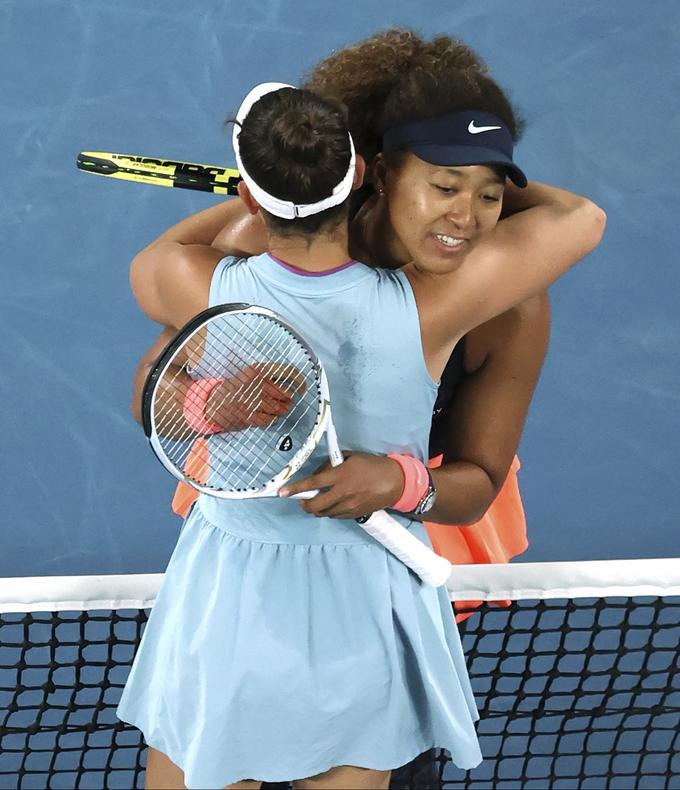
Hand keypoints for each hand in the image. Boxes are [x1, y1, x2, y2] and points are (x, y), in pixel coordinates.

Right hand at [205, 365, 295, 429]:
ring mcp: (253, 400)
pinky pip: (271, 419)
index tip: (304, 387)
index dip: (300, 380)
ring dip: (280, 411)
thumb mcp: (248, 374)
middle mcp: (256, 383)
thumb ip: (267, 376)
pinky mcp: (250, 415)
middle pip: (286, 394)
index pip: (288, 371)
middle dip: (287, 400)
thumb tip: (293, 383)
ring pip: (280, 408)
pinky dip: (272, 419)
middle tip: (283, 402)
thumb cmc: (232, 389)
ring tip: (274, 409)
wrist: (210, 403)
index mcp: (257, 370)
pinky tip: (266, 416)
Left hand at [279, 453, 403, 518]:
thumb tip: (318, 475)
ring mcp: (348, 506)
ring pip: (324, 513)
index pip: (313, 484)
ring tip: (318, 501)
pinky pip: (335, 516)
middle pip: (315, 505)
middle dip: (304, 504)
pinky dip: (330, 511)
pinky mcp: (354, 514)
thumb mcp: (351, 457)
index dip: (295, 489)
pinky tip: (333, 504)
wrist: (394, 482)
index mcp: (340, 475)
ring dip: (317, 508)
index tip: (282, 493)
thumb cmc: (372, 465)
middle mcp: (342, 493)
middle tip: (302, 499)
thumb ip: (332, 464)